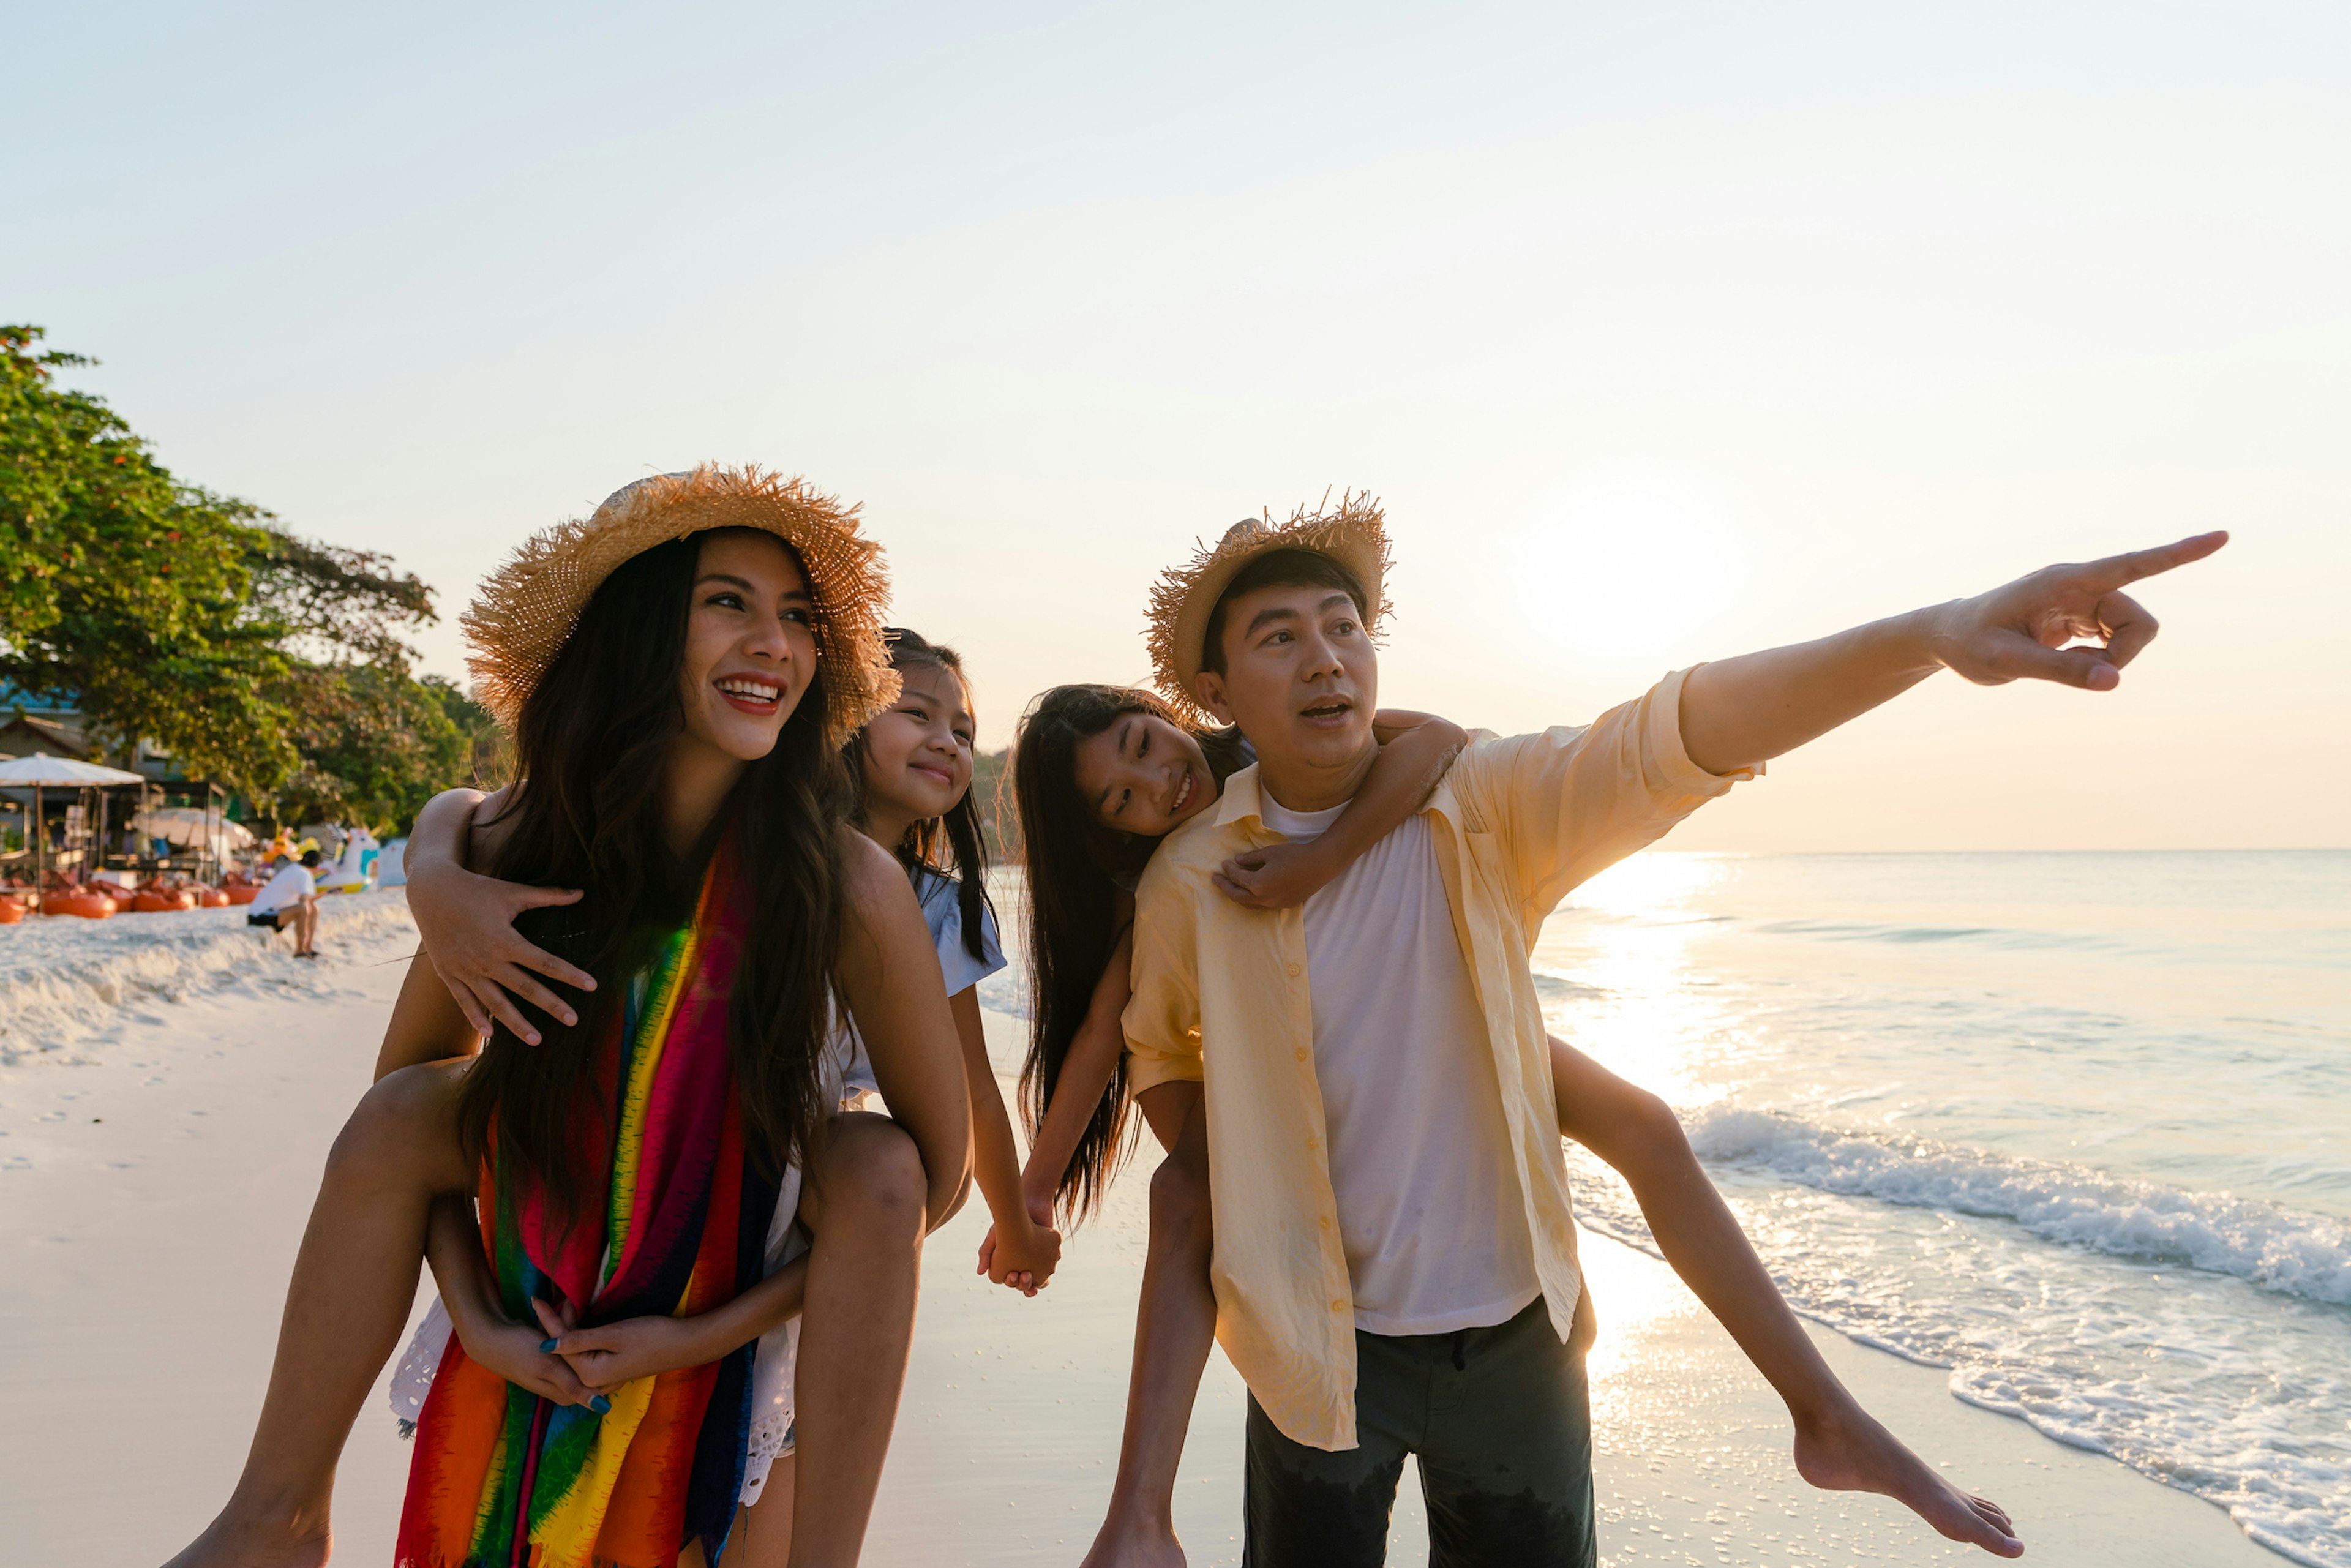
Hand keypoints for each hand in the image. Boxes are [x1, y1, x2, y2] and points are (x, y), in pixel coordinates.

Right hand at [409, 867, 595, 1044]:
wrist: (431, 891)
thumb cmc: (476, 889)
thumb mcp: (512, 891)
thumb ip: (547, 896)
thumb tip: (581, 893)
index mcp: (505, 940)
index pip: (545, 962)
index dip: (569, 974)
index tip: (592, 985)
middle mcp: (487, 960)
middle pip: (524, 988)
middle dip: (551, 1005)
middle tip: (573, 1020)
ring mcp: (466, 970)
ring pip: (495, 1003)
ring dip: (516, 1023)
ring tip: (537, 1040)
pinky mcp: (449, 974)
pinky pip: (464, 1001)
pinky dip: (475, 1018)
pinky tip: (489, 1035)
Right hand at [451, 1309, 599, 1409]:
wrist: (489, 1336)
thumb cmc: (519, 1351)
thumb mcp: (549, 1367)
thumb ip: (574, 1385)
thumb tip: (602, 1408)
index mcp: (565, 1393)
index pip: (593, 1376)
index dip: (591, 1352)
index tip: (587, 1333)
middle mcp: (561, 1385)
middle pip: (583, 1359)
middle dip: (579, 1336)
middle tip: (570, 1311)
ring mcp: (554, 1371)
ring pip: (574, 1348)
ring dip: (571, 1326)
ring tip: (565, 1307)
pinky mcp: (548, 1357)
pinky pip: (564, 1342)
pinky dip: (562, 1327)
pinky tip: (561, 1309)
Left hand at [532, 1299, 710, 1395]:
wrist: (685, 1344)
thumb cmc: (652, 1336)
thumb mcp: (613, 1335)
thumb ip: (579, 1340)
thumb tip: (545, 1345)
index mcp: (590, 1375)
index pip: (561, 1345)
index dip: (548, 1320)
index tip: (535, 1299)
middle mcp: (594, 1381)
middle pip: (566, 1351)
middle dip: (557, 1325)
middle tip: (547, 1299)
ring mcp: (604, 1379)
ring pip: (576, 1353)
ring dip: (568, 1330)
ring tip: (560, 1307)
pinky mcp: (612, 1371)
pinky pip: (587, 1356)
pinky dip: (580, 1339)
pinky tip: (578, 1324)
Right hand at [975, 1214, 1062, 1295]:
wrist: (1030, 1204)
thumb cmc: (1008, 1220)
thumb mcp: (994, 1236)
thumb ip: (985, 1253)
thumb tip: (980, 1272)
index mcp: (1009, 1262)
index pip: (1009, 1280)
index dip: (1011, 1282)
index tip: (1011, 1275)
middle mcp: (1022, 1264)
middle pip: (1021, 1284)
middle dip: (1021, 1284)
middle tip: (1020, 1275)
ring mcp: (1036, 1262)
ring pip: (1035, 1282)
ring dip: (1031, 1286)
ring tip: (1030, 1280)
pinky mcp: (1049, 1257)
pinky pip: (1047, 1274)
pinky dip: (1044, 1279)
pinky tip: (1043, 1277)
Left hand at [1213, 841, 1331, 909]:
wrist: (1319, 866)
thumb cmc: (1294, 855)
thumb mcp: (1269, 853)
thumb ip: (1250, 858)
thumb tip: (1237, 861)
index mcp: (1258, 884)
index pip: (1237, 878)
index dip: (1228, 869)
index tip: (1224, 863)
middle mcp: (1263, 898)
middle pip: (1237, 896)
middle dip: (1224, 887)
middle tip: (1215, 879)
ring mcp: (1274, 904)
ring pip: (1249, 904)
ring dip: (1237, 896)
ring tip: (1230, 887)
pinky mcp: (1284, 905)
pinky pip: (1262, 905)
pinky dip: (1252, 899)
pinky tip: (1252, 892)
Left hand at [1927, 532, 2226, 690]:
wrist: (1948, 637)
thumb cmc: (1970, 644)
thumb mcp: (2006, 661)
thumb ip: (2060, 671)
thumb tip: (2115, 681)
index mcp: (2063, 581)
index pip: (2130, 565)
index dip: (2177, 554)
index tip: (2222, 537)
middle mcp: (2079, 585)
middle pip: (2139, 620)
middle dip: (2125, 653)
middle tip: (2085, 674)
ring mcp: (2083, 601)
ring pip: (2131, 633)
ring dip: (2112, 658)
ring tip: (2064, 666)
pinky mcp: (2081, 618)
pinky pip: (2116, 642)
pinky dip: (2102, 660)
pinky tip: (2068, 662)